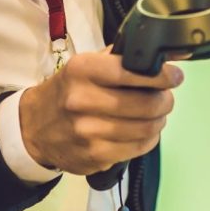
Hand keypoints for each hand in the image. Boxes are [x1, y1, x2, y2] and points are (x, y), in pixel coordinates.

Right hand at [18, 50, 183, 175]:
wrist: (34, 126)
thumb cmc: (69, 88)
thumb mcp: (88, 64)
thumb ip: (123, 57)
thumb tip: (166, 53)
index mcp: (83, 70)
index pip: (132, 72)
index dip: (161, 76)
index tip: (175, 76)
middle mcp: (83, 101)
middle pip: (145, 104)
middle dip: (165, 100)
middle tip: (167, 97)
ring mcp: (88, 133)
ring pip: (145, 129)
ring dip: (159, 120)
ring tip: (158, 114)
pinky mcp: (94, 157)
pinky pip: (137, 149)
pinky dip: (149, 139)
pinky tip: (145, 131)